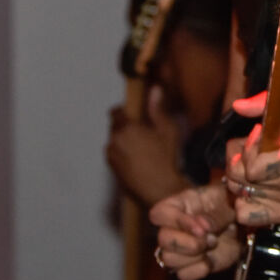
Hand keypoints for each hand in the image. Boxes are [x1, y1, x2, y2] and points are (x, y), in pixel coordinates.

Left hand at [106, 87, 187, 205]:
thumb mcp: (167, 130)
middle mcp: (114, 140)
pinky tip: (138, 160)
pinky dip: (122, 154)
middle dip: (125, 127)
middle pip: (114, 127)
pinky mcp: (112, 169)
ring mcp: (111, 156)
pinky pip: (114, 155)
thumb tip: (155, 89)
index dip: (123, 111)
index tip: (132, 114)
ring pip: (114, 141)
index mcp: (126, 128)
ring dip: (123, 141)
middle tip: (143, 134)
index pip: (116, 112)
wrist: (160, 189)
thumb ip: (157, 108)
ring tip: (142, 149)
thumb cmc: (166, 159)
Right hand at [149, 182, 240, 279]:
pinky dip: (199, 270)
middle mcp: (172, 228)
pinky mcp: (189, 267)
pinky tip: (211, 260)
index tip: (201, 227)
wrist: (239, 224)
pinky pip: (183, 275)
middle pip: (162, 239)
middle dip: (188, 242)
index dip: (176, 221)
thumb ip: (216, 213)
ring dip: (194, 256)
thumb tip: (204, 226)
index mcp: (177, 206)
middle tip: (212, 238)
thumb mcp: (227, 202)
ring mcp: (178, 249)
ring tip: (213, 244)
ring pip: (168, 259)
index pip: (158, 213)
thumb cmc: (228, 206)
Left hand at [224, 93, 279, 225]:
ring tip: (254, 171)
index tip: (260, 137)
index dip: (250, 147)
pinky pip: (246, 216)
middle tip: (254, 154)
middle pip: (239, 177)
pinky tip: (255, 192)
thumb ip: (265, 106)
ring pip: (239, 194)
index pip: (252, 163)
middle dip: (241, 161)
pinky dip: (243, 203)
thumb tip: (238, 105)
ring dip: (241, 181)